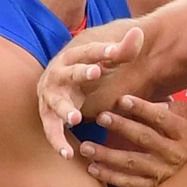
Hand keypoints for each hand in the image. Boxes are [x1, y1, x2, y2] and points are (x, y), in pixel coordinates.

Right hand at [38, 26, 143, 158]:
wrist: (63, 80)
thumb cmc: (90, 68)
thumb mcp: (107, 59)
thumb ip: (123, 50)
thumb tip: (138, 33)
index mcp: (73, 55)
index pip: (88, 50)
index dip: (102, 50)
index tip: (115, 51)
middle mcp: (58, 73)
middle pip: (69, 72)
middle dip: (81, 73)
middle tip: (96, 72)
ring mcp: (51, 95)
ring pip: (56, 102)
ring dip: (65, 110)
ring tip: (76, 118)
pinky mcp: (48, 114)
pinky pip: (51, 129)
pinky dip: (58, 141)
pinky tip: (68, 154)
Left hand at [80, 97, 186, 186]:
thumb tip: (164, 103)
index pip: (163, 119)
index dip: (143, 108)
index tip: (123, 99)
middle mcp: (176, 155)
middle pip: (144, 138)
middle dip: (121, 127)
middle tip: (101, 117)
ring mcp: (164, 174)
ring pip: (131, 163)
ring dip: (107, 154)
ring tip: (85, 146)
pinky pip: (130, 183)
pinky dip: (111, 177)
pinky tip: (93, 168)